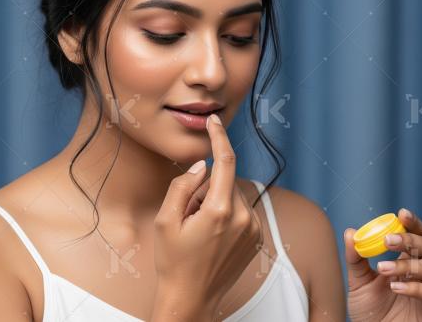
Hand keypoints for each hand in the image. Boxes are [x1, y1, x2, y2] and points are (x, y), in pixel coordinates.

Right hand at [151, 114, 262, 318]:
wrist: (191, 299)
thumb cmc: (174, 262)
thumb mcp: (165, 220)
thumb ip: (182, 186)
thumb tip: (201, 167)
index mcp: (220, 211)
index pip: (225, 160)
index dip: (219, 137)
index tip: (214, 122)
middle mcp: (243, 218)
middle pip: (225, 181)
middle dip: (206, 188)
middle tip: (188, 214)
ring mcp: (254, 229)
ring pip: (234, 196)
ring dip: (217, 202)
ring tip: (200, 231)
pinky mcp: (257, 238)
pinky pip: (241, 212)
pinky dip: (227, 215)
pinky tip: (213, 238)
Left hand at [345, 208, 421, 321]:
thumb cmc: (371, 312)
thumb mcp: (358, 284)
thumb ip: (356, 259)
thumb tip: (351, 232)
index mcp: (408, 261)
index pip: (417, 235)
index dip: (413, 223)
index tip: (401, 213)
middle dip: (410, 239)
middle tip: (389, 239)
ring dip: (406, 265)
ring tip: (383, 269)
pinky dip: (414, 288)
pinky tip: (395, 288)